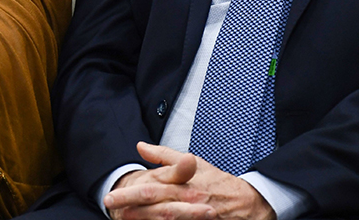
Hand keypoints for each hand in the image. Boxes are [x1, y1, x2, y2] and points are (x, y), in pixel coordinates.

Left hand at [104, 143, 274, 219]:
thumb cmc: (216, 182)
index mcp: (183, 185)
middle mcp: (188, 201)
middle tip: (109, 207)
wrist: (248, 202)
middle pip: (154, 207)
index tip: (109, 196)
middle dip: (130, 209)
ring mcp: (196, 217)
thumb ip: (164, 156)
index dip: (129, 194)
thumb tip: (139, 146)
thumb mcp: (193, 163)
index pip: (151, 189)